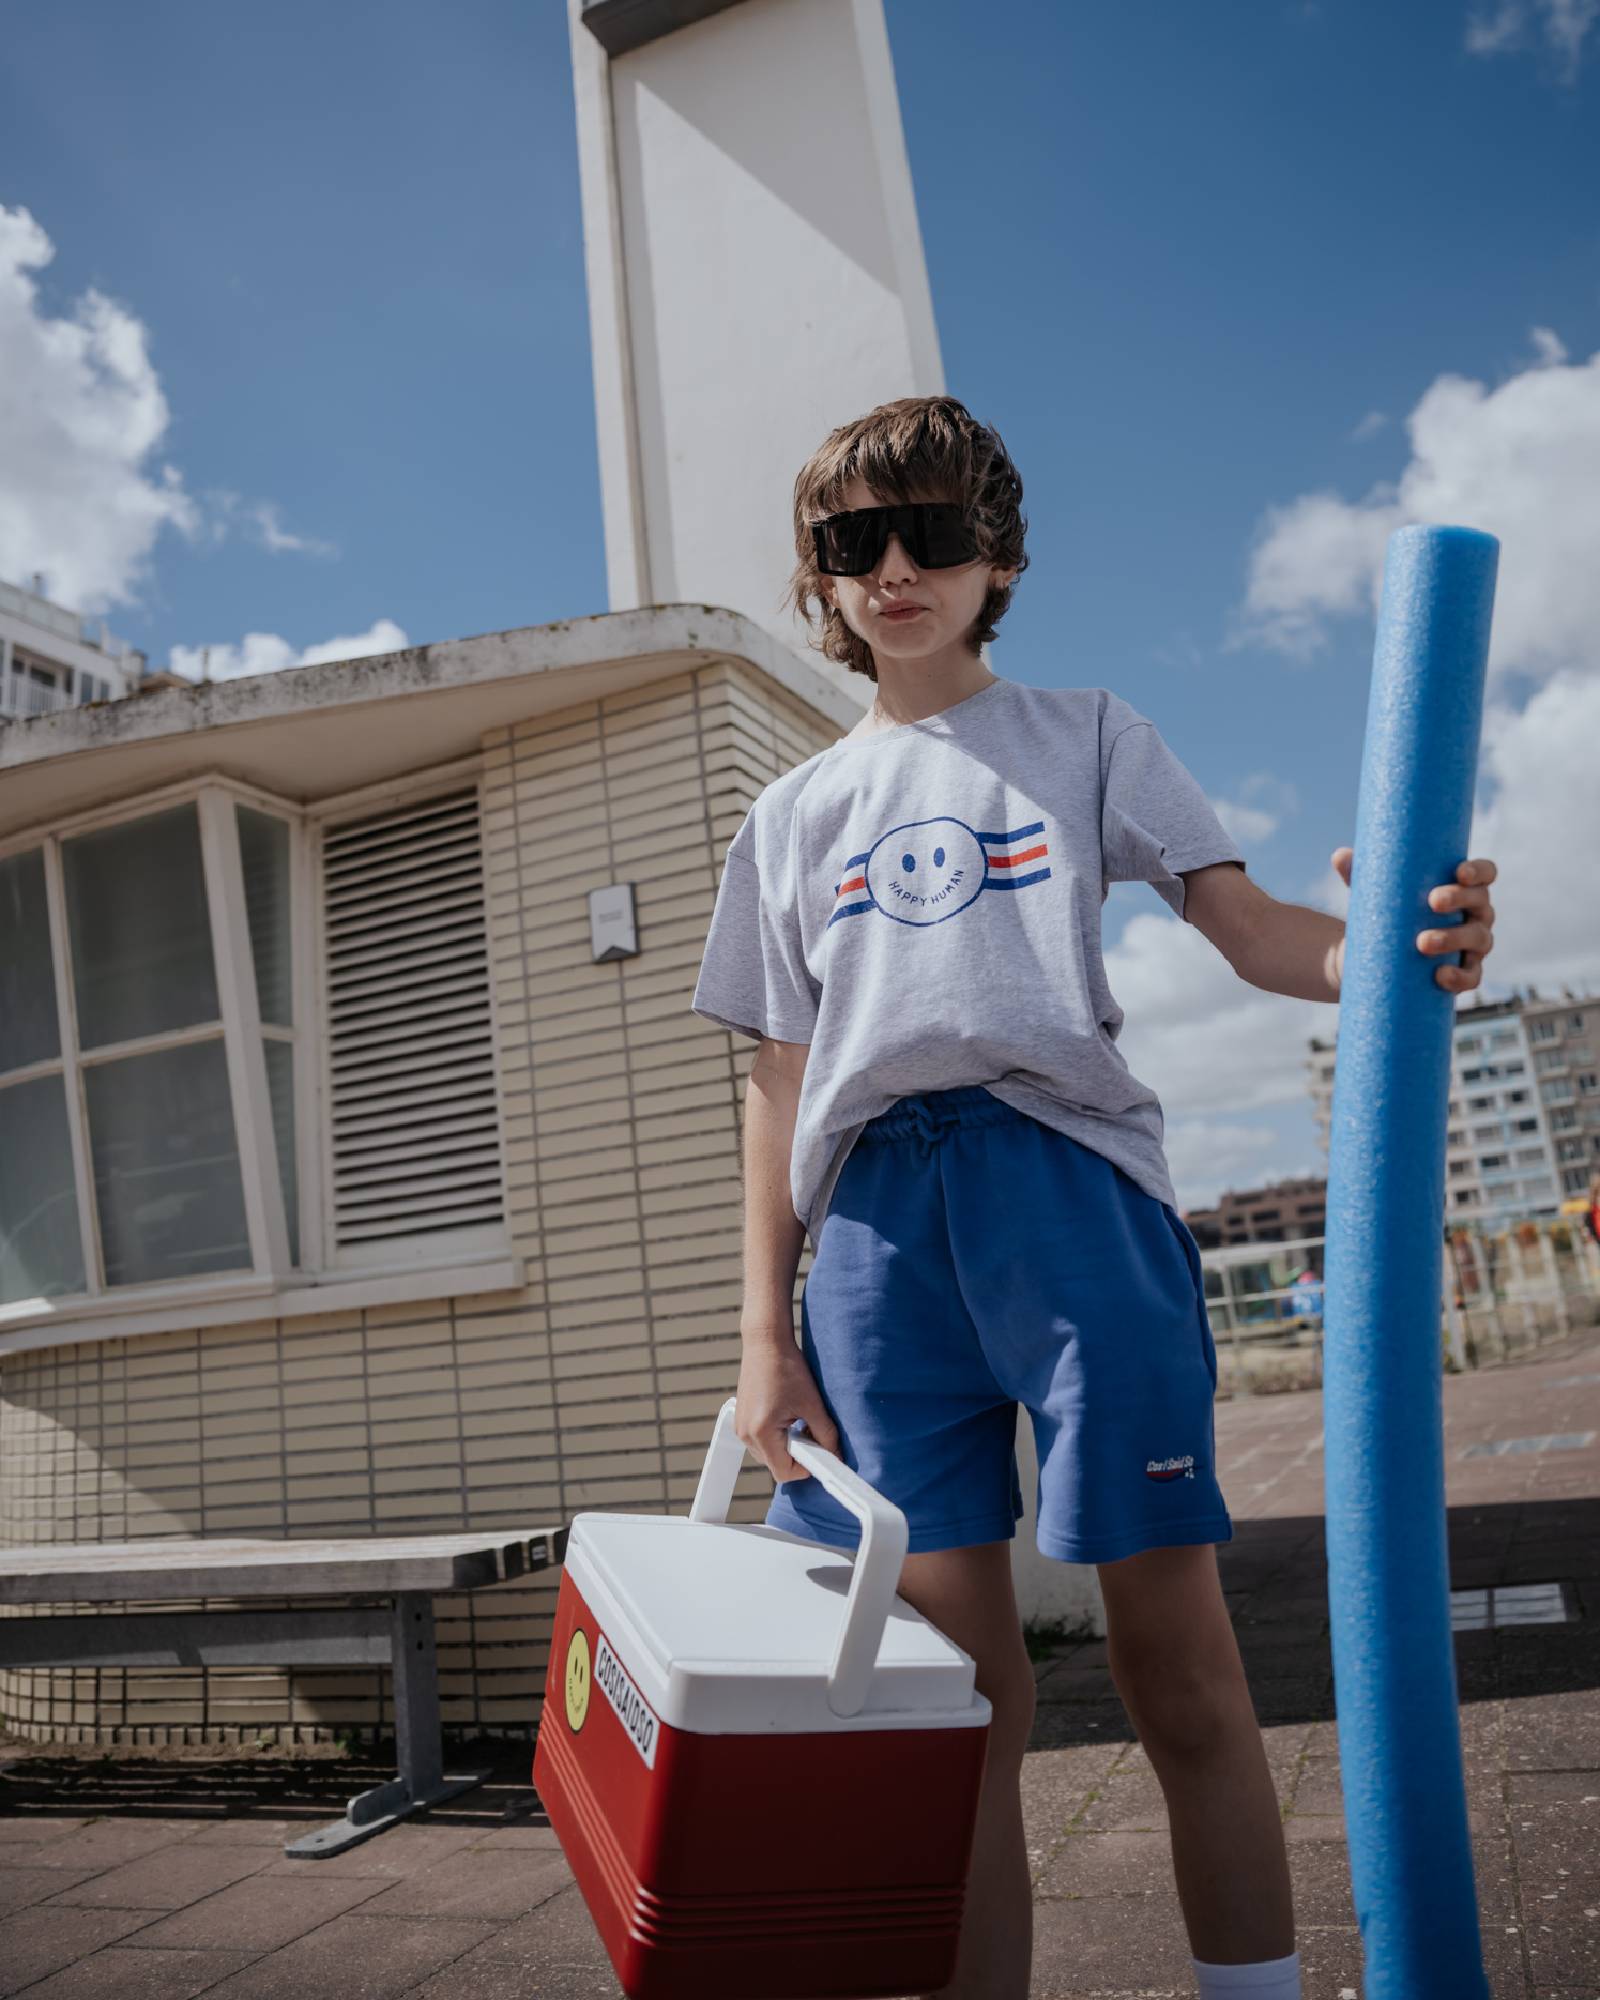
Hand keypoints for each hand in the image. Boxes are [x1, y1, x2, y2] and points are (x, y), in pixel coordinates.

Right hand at [734, 1336, 840, 1483]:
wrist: (765, 1342)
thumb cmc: (786, 1368)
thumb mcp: (812, 1403)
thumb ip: (825, 1434)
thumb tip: (835, 1456)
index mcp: (761, 1432)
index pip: (783, 1472)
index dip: (804, 1469)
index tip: (819, 1454)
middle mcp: (745, 1434)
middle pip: (774, 1465)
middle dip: (796, 1456)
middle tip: (811, 1433)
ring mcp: (740, 1427)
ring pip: (767, 1454)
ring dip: (785, 1446)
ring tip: (798, 1421)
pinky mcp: (740, 1419)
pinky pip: (760, 1441)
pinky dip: (775, 1436)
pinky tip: (786, 1415)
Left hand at [1330, 847, 1497, 992]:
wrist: (1376, 959)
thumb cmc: (1386, 914)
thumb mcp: (1375, 894)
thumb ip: (1360, 874)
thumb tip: (1340, 856)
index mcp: (1464, 888)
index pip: (1485, 874)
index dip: (1479, 871)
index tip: (1458, 871)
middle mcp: (1476, 915)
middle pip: (1481, 903)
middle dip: (1460, 899)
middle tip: (1432, 901)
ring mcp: (1474, 946)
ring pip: (1478, 939)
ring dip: (1453, 939)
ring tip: (1421, 942)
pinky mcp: (1464, 973)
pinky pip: (1471, 977)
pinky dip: (1459, 977)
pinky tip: (1440, 975)